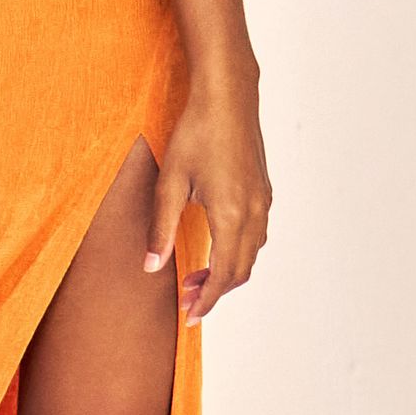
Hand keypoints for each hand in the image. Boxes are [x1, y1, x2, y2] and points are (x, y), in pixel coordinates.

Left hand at [147, 83, 273, 322]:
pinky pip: (256, 236)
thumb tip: (151, 267)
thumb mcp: (170, 183)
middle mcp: (254, 213)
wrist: (227, 97)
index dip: (206, 301)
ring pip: (251, 255)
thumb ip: (161, 228)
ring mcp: (264, 202)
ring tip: (195, 278)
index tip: (189, 318)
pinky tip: (215, 248)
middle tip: (186, 301)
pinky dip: (237, 253)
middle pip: (240, 271)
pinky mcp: (264, 192)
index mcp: (231, 215)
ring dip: (226, 273)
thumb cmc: (196, 133)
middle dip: (214, 292)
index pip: (223, 276)